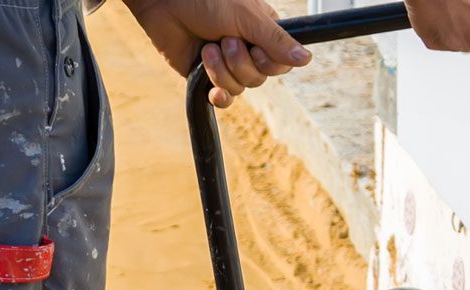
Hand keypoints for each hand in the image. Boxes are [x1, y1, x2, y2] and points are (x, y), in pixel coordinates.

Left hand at [123, 0, 312, 107]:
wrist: (163, 2)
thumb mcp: (247, 16)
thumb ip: (276, 40)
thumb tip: (306, 59)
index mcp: (262, 33)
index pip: (281, 64)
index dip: (269, 63)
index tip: (256, 48)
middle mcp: (248, 50)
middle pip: (260, 79)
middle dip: (240, 63)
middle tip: (224, 40)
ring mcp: (227, 64)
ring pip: (240, 88)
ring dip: (222, 70)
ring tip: (207, 48)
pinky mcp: (206, 78)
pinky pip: (223, 100)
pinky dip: (218, 94)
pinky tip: (212, 88)